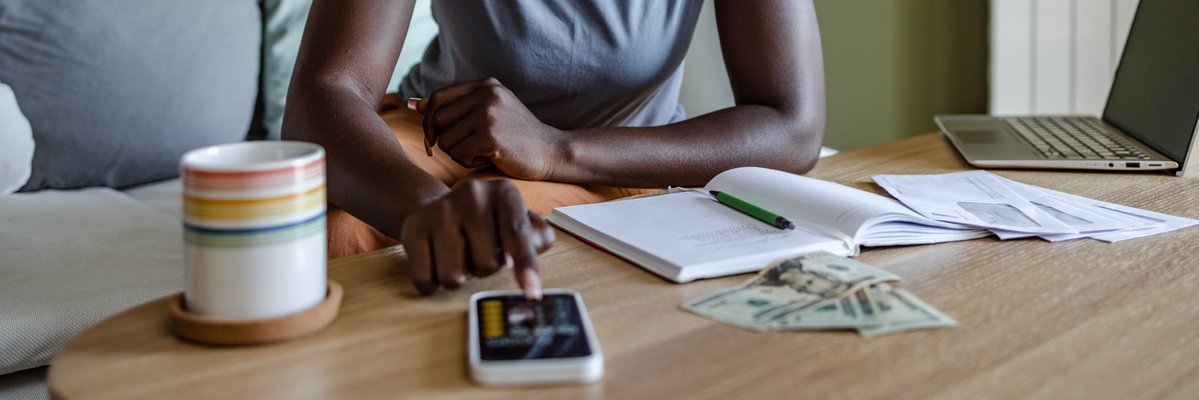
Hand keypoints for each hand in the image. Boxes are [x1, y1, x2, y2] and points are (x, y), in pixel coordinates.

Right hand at [399, 179, 554, 298]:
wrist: (436, 207)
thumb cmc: (487, 222)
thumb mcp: (518, 221)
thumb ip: (536, 237)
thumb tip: (530, 252)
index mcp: (504, 193)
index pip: (517, 234)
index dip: (526, 264)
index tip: (532, 292)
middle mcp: (472, 195)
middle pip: (486, 264)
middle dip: (485, 268)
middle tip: (478, 251)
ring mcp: (440, 210)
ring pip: (454, 277)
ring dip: (459, 276)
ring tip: (459, 255)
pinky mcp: (413, 227)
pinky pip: (425, 279)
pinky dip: (432, 283)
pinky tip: (436, 262)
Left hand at [412, 78, 565, 180]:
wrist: (551, 152)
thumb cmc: (516, 136)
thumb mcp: (489, 111)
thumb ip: (454, 106)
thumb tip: (411, 103)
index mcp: (485, 85)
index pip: (437, 98)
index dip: (428, 120)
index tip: (432, 139)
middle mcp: (486, 94)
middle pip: (437, 120)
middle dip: (443, 141)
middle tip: (464, 150)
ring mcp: (489, 114)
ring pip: (446, 140)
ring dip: (458, 154)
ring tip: (482, 152)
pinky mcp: (490, 136)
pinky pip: (458, 154)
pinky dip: (469, 162)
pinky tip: (488, 158)